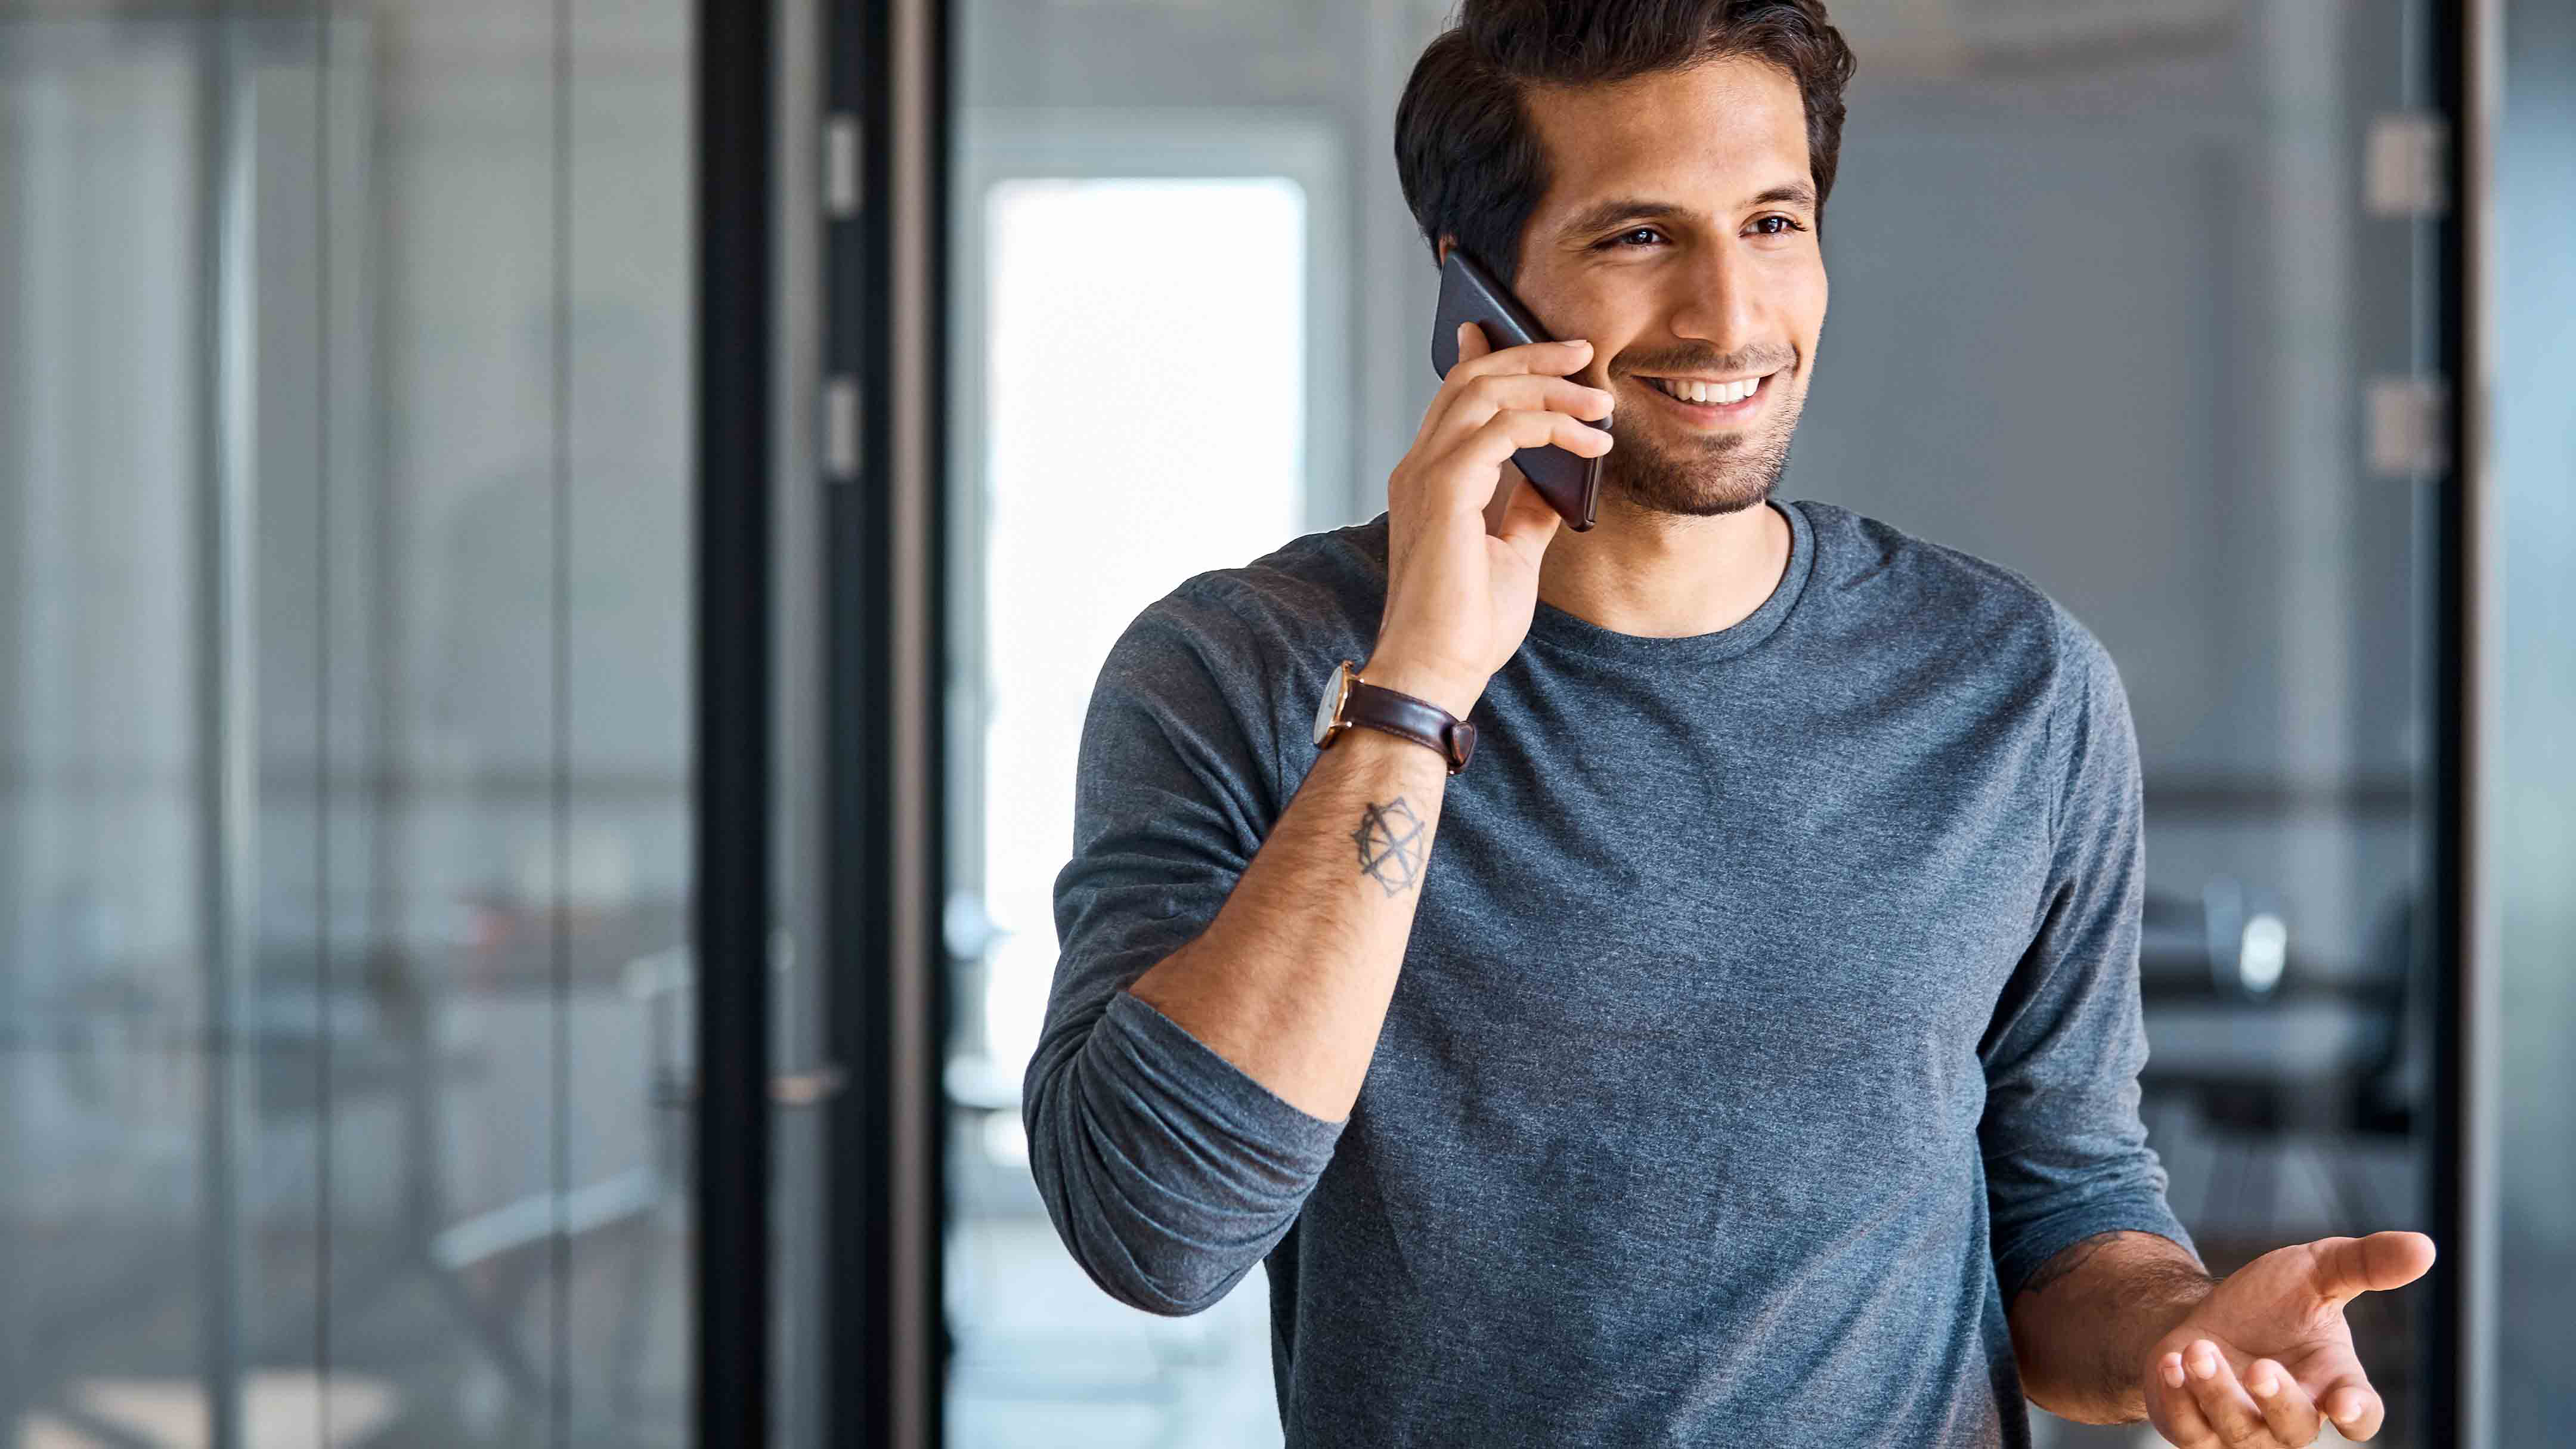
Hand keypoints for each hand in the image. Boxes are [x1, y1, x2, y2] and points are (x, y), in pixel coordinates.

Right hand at [1369, 321, 1613, 717]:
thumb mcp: (1514, 554)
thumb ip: (1528, 510)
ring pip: (1485, 391)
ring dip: (1550, 386)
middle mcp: (1419, 468)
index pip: (1457, 397)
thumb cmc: (1467, 625)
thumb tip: (1560, 479)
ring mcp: (1425, 475)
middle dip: (1532, 356)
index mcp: (1429, 479)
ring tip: (1600, 401)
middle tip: (1586, 352)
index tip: (1537, 339)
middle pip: (1472, 379)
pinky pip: (1502, 429)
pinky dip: (1552, 425)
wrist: (1438, 669)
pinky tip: (1591, 444)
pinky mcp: (1443, 491)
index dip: (1494, 356)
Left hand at [2143, 1231, 2434, 1445]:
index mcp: (2334, 1383)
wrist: (2209, 1315)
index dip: (2357, 1414)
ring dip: (2217, 1391)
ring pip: (2236, 1428)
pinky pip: (2188, 1428)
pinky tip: (2171, 1365)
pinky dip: (2178, 1399)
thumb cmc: (2274, 1302)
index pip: (2361, 1414)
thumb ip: (2368, 1263)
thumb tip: (2425, 1247)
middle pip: (2295, 1428)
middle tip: (2262, 1368)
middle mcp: (2293, 1415)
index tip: (2344, 1403)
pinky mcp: (2197, 1429)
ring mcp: (2243, 1429)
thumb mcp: (2317, 1270)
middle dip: (2278, 1401)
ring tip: (2199, 1351)